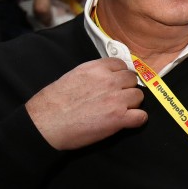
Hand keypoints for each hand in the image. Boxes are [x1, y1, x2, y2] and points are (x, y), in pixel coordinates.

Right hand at [26, 58, 146, 149]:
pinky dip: (137, 120)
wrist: (45, 124)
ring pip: (139, 96)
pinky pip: (142, 116)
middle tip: (117, 99)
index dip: (120, 75)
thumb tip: (104, 77)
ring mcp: (116, 99)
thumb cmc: (52, 103)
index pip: (121, 64)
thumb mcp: (72, 76)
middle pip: (132, 79)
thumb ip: (92, 74)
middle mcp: (109, 80)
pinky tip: (127, 122)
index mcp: (96, 69)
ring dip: (132, 104)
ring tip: (119, 111)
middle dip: (126, 88)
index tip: (116, 83)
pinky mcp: (119, 118)